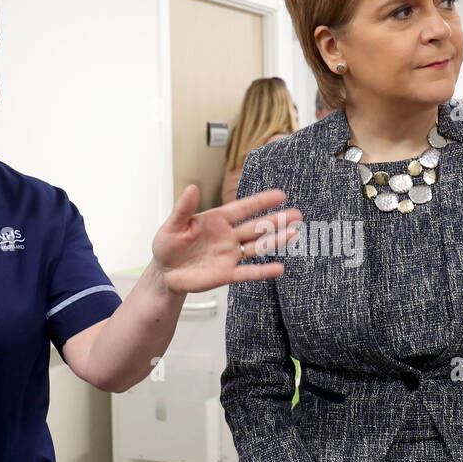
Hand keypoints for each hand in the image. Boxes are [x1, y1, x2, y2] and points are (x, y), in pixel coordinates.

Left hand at [151, 184, 301, 293]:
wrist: (164, 273)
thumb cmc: (167, 245)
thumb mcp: (172, 225)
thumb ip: (183, 208)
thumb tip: (191, 188)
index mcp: (217, 220)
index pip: (243, 208)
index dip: (261, 202)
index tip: (280, 195)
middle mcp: (228, 236)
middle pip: (256, 227)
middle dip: (277, 220)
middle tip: (297, 214)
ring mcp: (230, 255)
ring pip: (257, 247)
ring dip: (275, 241)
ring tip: (293, 234)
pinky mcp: (227, 274)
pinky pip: (248, 272)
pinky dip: (263, 271)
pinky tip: (279, 268)